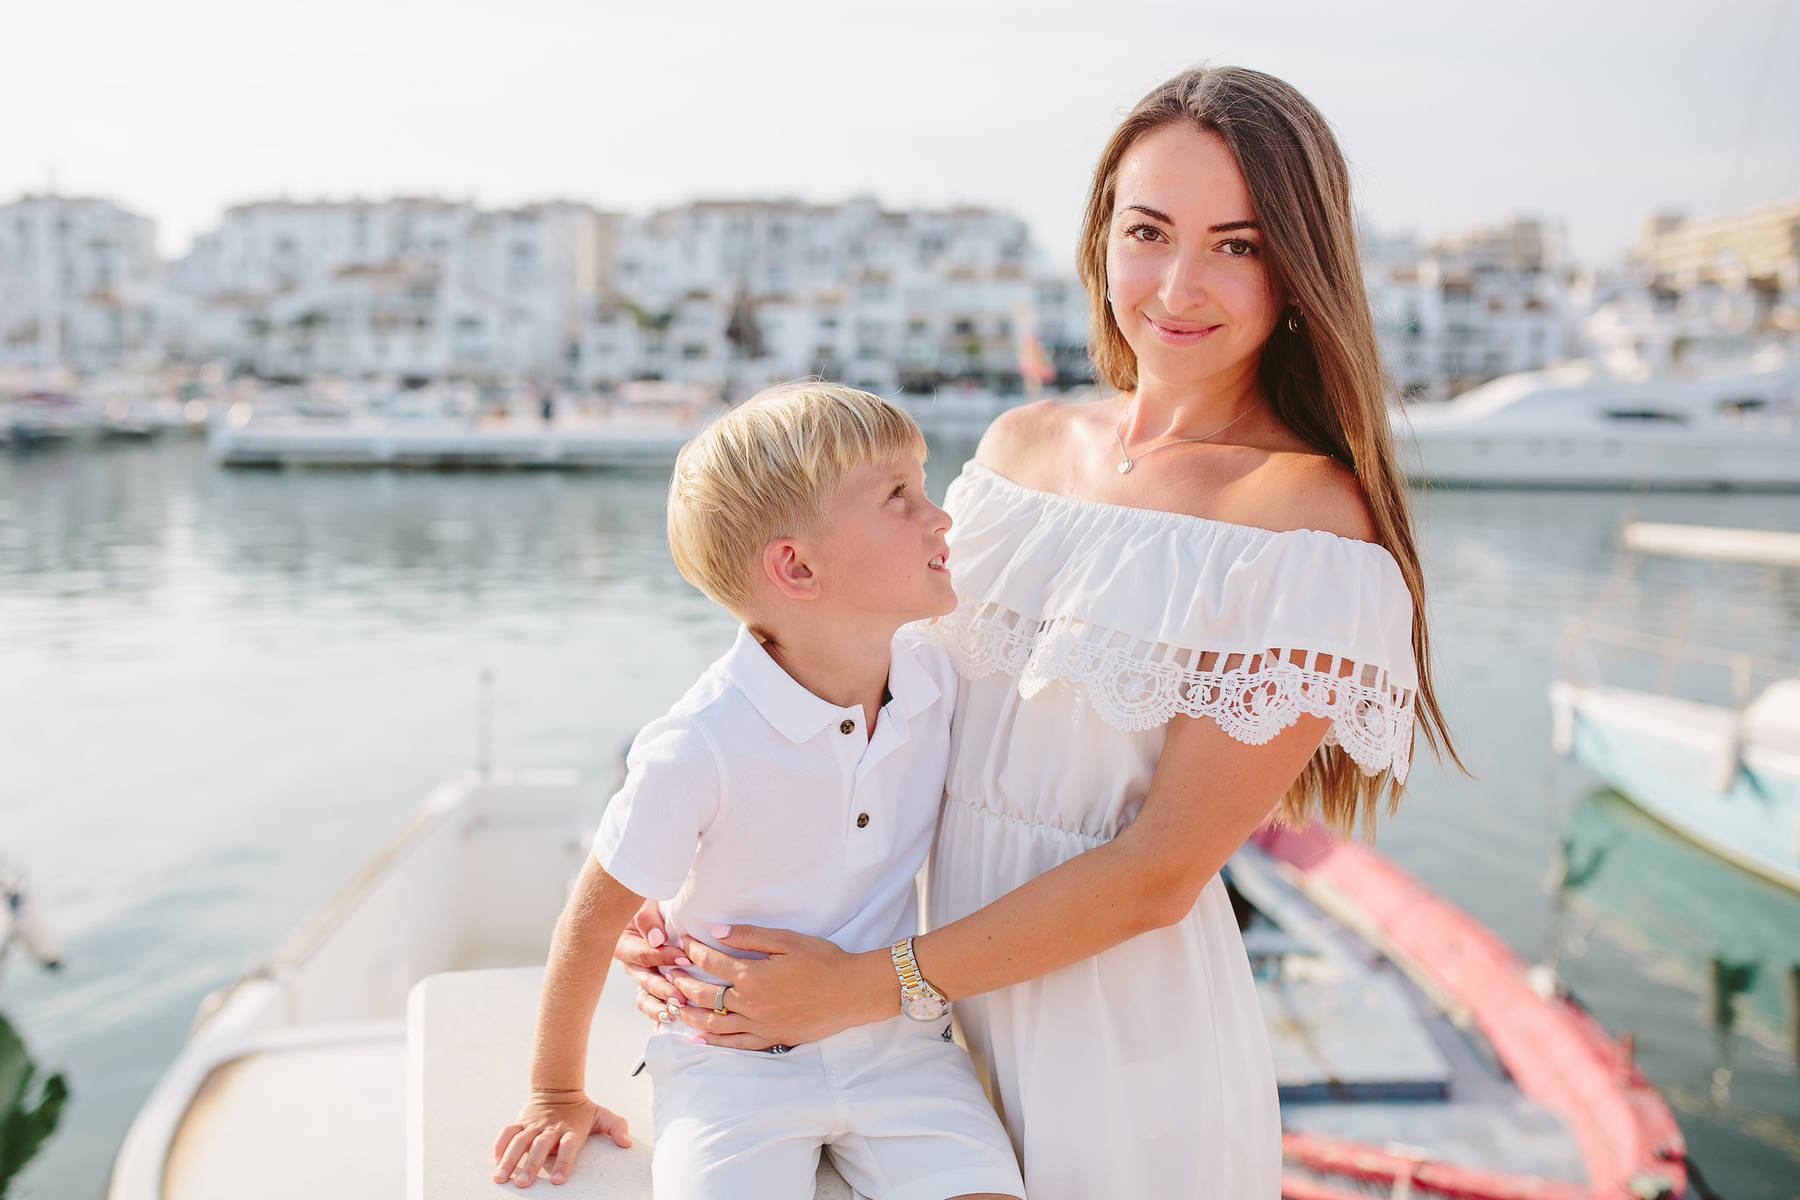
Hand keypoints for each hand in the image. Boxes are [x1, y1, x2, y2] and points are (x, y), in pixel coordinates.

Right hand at [491, 1092, 630, 1187]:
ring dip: (509, 1160)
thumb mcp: (602, 1115)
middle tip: (522, 1184)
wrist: (558, 1088)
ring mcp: (534, 1125)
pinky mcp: (521, 1122)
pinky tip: (495, 1162)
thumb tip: (627, 1143)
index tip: (557, 1180)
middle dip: (530, 1165)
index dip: (564, 1162)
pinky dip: (499, 1146)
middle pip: (539, 1147)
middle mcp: (551, 1128)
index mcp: (570, 1129)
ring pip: (519, 1142)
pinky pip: (507, 1133)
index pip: (568, 1147)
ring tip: (500, 1178)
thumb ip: (616, 1128)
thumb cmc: (581, 1110)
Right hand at [614, 900, 686, 1015]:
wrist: (663, 899)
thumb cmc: (657, 897)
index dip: (662, 957)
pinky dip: (659, 1014)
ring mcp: (641, 975)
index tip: (684, 959)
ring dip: (660, 1005)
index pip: (642, 953)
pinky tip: (671, 1023)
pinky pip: (651, 1004)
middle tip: (681, 996)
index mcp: (624, 940)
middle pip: (643, 979)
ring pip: (644, 997)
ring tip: (677, 1012)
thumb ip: (648, 918)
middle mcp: (631, 961)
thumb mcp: (648, 900)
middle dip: (663, 989)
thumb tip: (657, 940)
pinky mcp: (652, 984)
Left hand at [658, 925, 889, 1048]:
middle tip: (669, 974)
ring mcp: (760, 1025)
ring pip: (713, 1024)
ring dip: (689, 1014)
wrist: (852, 992)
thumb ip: (749, 936)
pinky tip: (699, 1037)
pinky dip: (714, 1041)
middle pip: (705, 995)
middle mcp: (750, 1004)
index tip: (682, 944)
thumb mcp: (787, 940)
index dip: (693, 951)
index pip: (711, 962)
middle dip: (682, 983)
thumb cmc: (823, 961)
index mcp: (752, 976)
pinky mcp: (771, 1039)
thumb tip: (716, 931)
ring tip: (674, 1006)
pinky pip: (736, 1044)